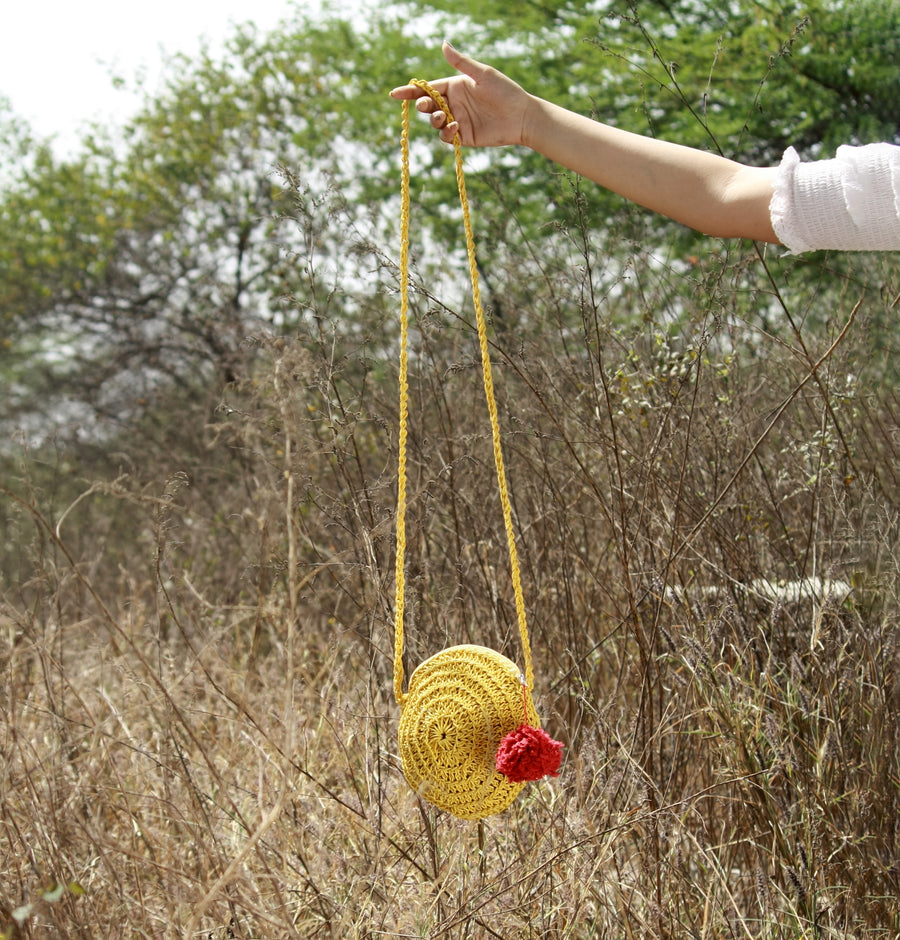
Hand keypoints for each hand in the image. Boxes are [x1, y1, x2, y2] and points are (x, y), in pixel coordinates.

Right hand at [389, 41, 532, 147]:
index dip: (411, 91)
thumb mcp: (482, 74)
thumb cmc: (505, 91)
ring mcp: (457, 120)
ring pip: (435, 122)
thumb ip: (461, 63)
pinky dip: (446, 132)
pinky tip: (456, 126)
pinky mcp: (463, 137)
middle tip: (426, 105)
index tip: (395, 93)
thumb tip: (443, 44)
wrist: (521, 117)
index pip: (428, 88)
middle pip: (428, 106)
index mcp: (455, 86)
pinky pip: (446, 136)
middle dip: (422, 105)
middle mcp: (454, 103)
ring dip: (435, 119)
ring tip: (445, 116)